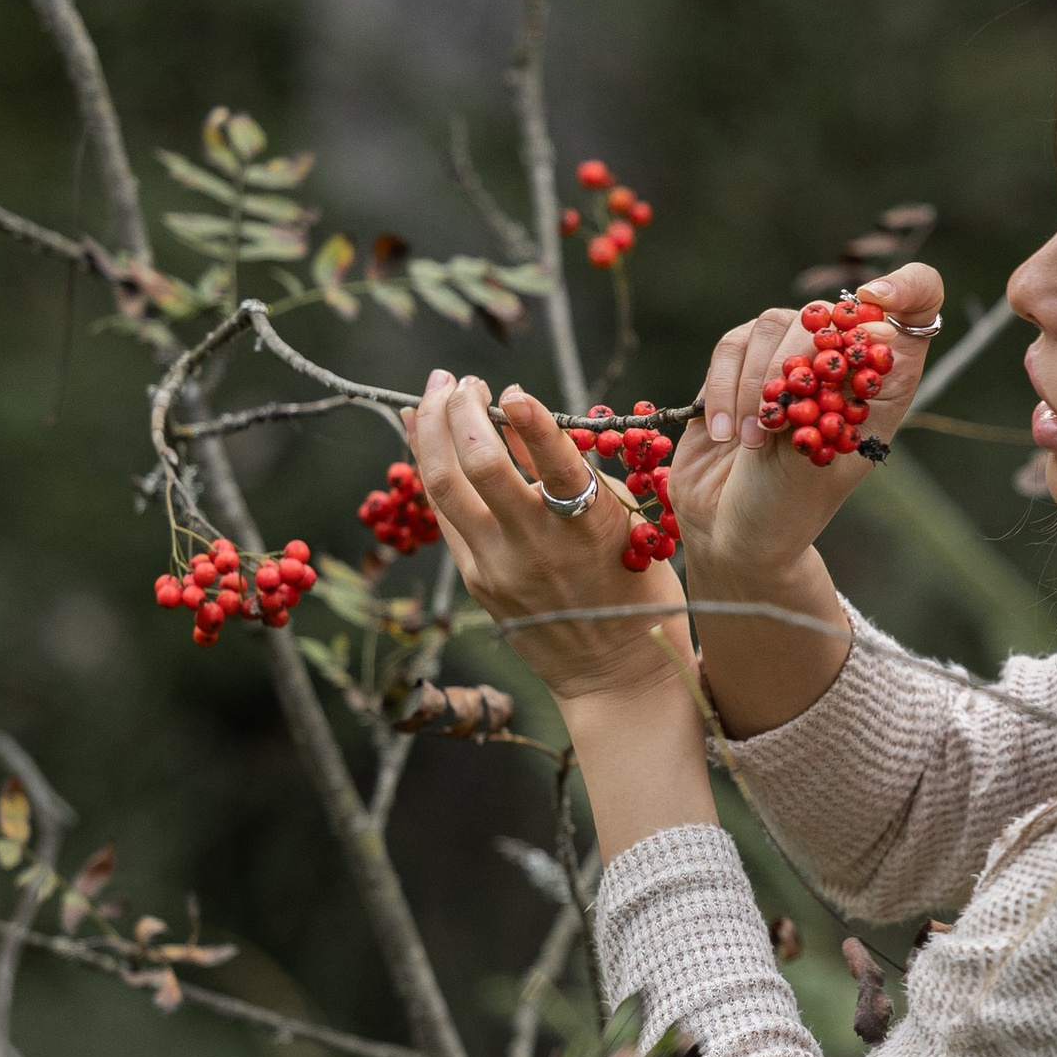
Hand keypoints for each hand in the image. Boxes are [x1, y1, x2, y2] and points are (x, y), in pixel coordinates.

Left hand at [405, 373, 685, 707]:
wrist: (618, 676)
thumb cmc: (636, 587)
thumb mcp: (623, 522)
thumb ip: (571, 474)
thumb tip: (517, 422)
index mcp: (590, 527)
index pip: (554, 461)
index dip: (528, 418)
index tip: (509, 388)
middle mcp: (539, 545)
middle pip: (480, 465)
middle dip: (460, 408)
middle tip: (462, 380)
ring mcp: (500, 566)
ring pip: (444, 486)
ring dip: (431, 428)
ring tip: (433, 392)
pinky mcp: (477, 581)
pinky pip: (445, 515)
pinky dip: (429, 467)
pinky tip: (421, 434)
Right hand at [664, 264, 945, 588]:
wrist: (736, 533)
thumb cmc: (796, 505)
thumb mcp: (831, 456)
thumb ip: (838, 394)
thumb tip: (864, 329)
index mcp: (885, 378)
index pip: (919, 302)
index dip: (906, 287)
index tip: (872, 302)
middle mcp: (841, 357)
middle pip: (831, 311)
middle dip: (801, 361)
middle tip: (781, 418)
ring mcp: (789, 354)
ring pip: (773, 324)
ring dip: (756, 385)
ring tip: (750, 441)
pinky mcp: (740, 362)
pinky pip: (730, 347)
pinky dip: (723, 389)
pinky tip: (722, 434)